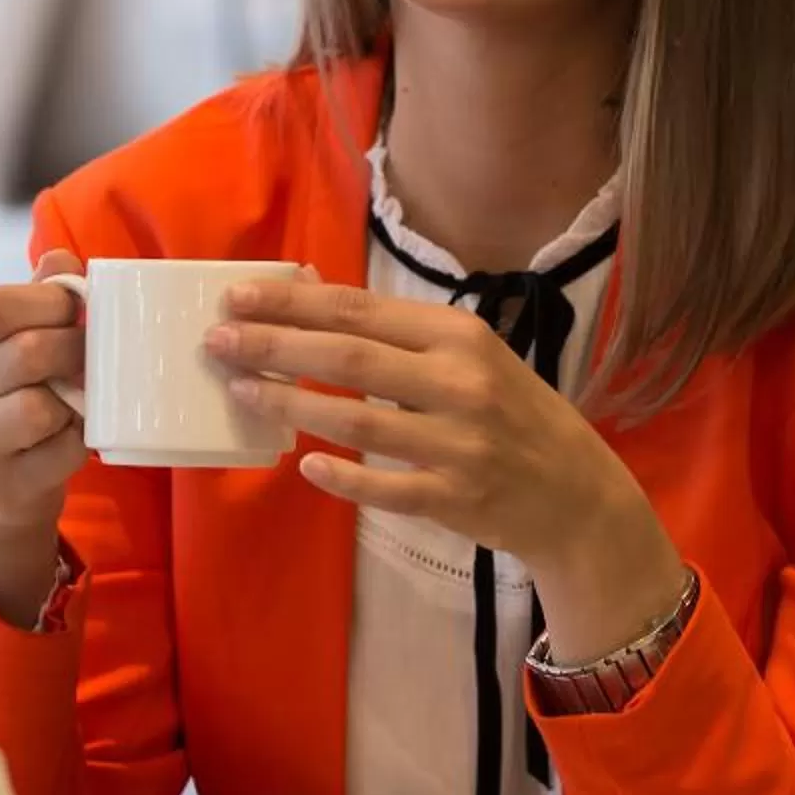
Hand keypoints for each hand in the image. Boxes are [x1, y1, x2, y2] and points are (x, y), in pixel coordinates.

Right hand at [0, 249, 89, 624]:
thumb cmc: (16, 396)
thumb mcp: (20, 339)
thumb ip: (42, 295)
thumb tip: (62, 256)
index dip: (45, 301)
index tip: (74, 309)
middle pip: (26, 352)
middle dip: (74, 350)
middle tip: (92, 357)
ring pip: (35, 408)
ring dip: (75, 401)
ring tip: (82, 399)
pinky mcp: (7, 483)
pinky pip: (58, 453)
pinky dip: (79, 443)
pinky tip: (75, 437)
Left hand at [207, 279, 689, 664]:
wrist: (577, 492)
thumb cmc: (512, 414)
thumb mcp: (469, 356)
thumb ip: (398, 333)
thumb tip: (311, 296)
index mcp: (459, 336)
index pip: (360, 310)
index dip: (293, 302)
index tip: (237, 295)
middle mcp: (460, 383)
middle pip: (349, 357)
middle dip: (275, 346)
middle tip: (217, 341)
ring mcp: (457, 444)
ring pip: (357, 420)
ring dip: (291, 405)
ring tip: (241, 392)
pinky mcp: (454, 499)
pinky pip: (385, 488)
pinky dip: (342, 476)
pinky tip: (304, 466)